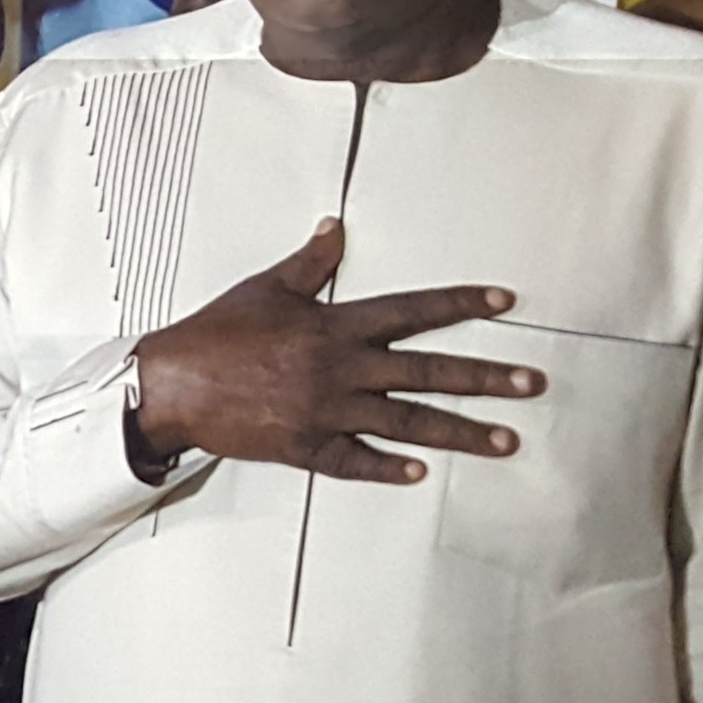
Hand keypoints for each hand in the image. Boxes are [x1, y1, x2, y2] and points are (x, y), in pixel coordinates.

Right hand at [129, 219, 539, 483]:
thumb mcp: (264, 288)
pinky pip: (354, 461)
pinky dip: (387, 467)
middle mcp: (339, 368)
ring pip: (407, 422)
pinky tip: (419, 473)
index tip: (504, 304)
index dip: (459, 305)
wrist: (171, 383)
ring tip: (506, 440)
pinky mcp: (305, 446)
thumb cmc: (216, 334)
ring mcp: (325, 411)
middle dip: (484, 378)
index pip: (410, 311)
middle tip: (531, 384)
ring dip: (461, 431)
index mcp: (332, 326)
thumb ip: (308, 263)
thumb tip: (334, 228)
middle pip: (426, 372)